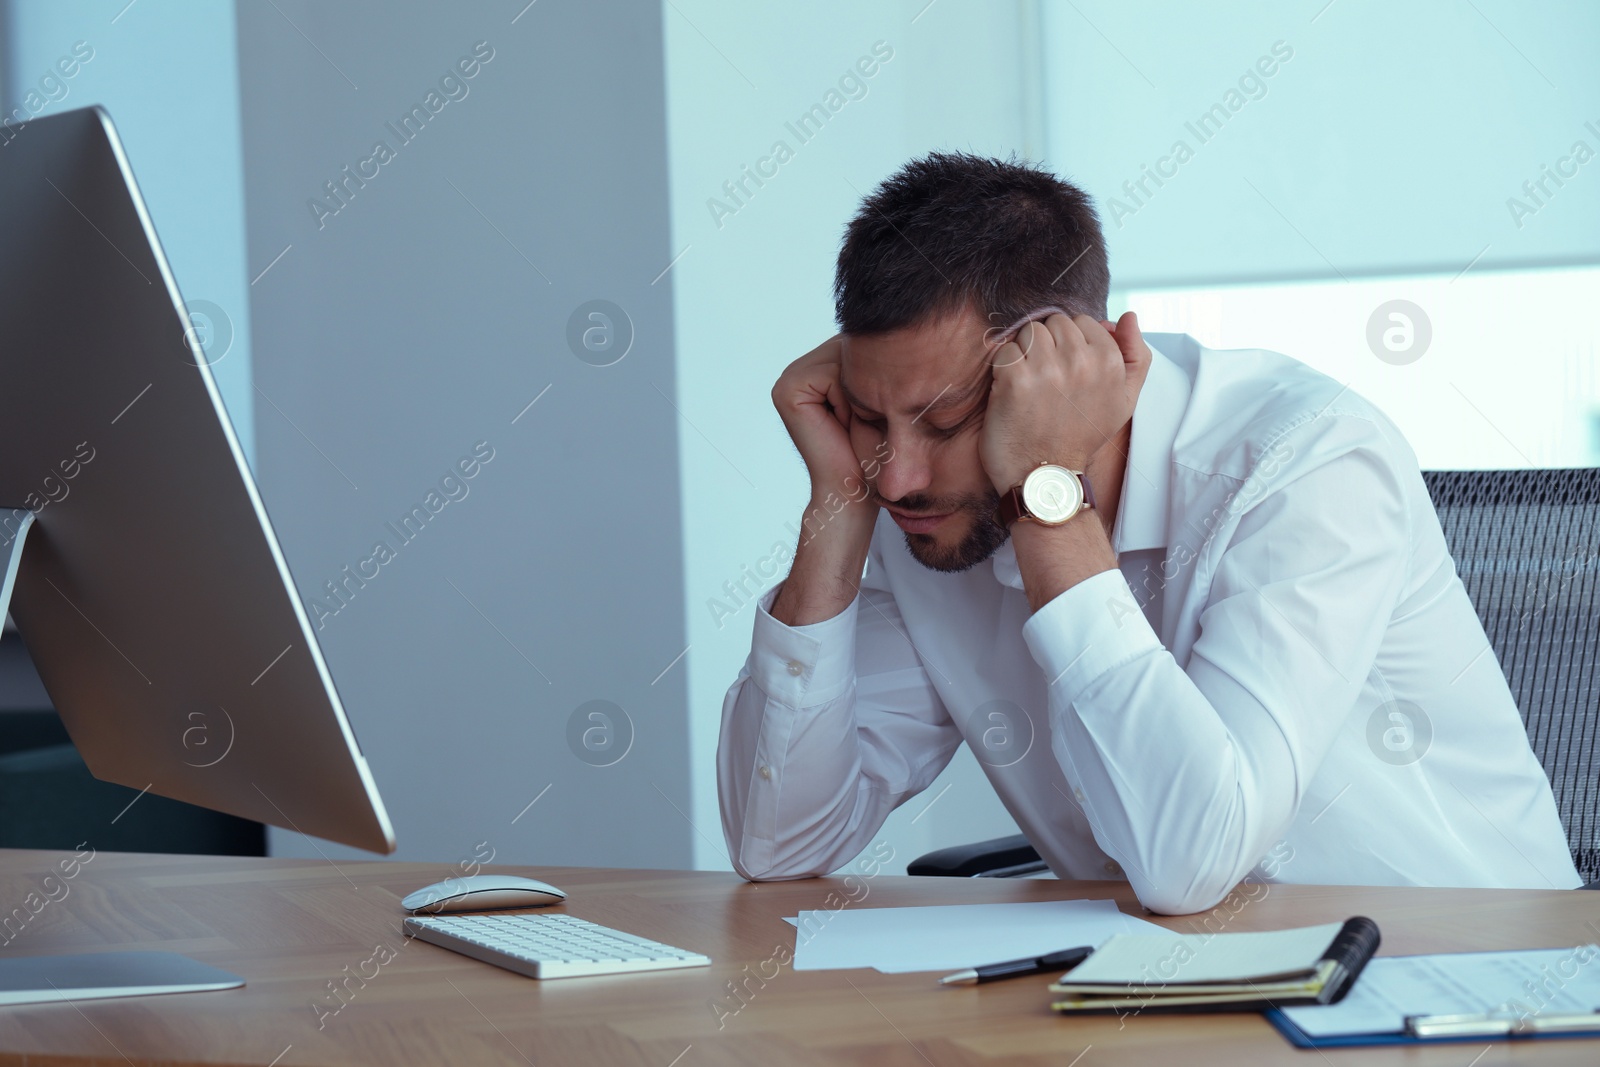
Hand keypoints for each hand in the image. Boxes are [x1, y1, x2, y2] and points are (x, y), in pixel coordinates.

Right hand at [771, 335, 870, 503]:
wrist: (855, 492)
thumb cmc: (875, 453)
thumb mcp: (884, 401)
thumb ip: (880, 366)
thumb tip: (905, 323)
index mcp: (821, 365)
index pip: (862, 347)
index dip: (882, 377)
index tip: (878, 411)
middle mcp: (801, 367)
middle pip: (853, 351)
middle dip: (871, 385)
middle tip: (869, 421)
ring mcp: (791, 376)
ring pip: (848, 363)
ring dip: (862, 395)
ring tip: (858, 423)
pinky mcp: (788, 389)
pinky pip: (836, 377)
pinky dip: (850, 401)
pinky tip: (845, 424)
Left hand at [980, 311, 1151, 491]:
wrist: (1046, 476)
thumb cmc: (1083, 436)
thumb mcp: (1124, 400)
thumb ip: (1136, 356)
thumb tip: (1128, 316)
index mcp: (1110, 361)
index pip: (1083, 321)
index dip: (1071, 345)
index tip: (1068, 372)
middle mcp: (1081, 360)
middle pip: (1054, 323)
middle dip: (1048, 346)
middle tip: (1048, 381)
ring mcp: (1047, 368)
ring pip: (1029, 332)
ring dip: (1025, 354)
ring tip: (1031, 386)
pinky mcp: (1015, 379)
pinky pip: (1005, 351)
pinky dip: (1004, 369)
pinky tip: (1013, 393)